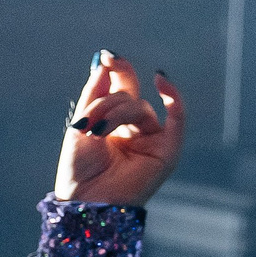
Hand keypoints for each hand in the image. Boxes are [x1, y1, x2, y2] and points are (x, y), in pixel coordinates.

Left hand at [57, 51, 186, 205]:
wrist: (85, 201)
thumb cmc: (78, 170)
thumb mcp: (80, 125)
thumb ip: (94, 94)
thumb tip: (106, 61)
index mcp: (112, 124)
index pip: (117, 90)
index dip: (115, 71)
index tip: (106, 56)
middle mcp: (133, 130)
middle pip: (130, 93)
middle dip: (120, 77)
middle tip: (111, 59)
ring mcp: (151, 139)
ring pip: (139, 107)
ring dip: (116, 111)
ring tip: (98, 130)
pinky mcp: (167, 151)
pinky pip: (177, 119)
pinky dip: (173, 98)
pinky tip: (162, 80)